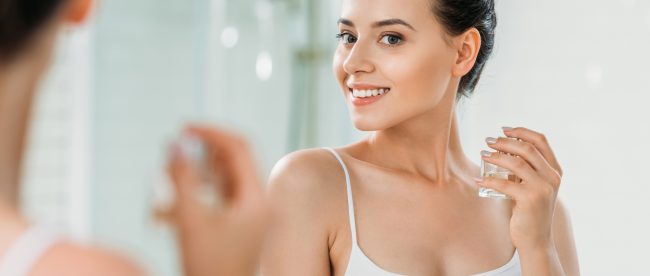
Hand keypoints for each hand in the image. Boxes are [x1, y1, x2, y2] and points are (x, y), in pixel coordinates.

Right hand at [167, 125, 270, 275]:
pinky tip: (166, 213)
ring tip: (164, 184)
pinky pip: (217, 202)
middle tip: (170, 154)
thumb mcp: (191, 221)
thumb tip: (173, 144)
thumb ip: (182, 180)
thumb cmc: (212, 269)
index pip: (238, 147)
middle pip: (229, 163)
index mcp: (257, 197)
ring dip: (192, 179)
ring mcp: (250, 216)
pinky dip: (194, 200)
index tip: (182, 129)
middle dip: (197, 157)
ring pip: (220, 184)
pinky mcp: (239, 228)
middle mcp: (259, 203)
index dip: (209, 133)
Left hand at [476, 127, 562, 251]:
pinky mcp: (530, 200)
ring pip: (516, 163)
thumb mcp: (533, 187)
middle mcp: (552, 177)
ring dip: (496, 156)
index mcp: (554, 170)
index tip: (504, 129)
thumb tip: (503, 150)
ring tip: (483, 154)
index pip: (541, 141)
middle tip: (488, 141)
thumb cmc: (529, 211)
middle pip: (527, 148)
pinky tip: (479, 179)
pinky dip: (489, 180)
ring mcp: (542, 188)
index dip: (521, 131)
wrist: (536, 239)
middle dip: (505, 142)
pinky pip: (505, 183)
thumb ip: (526, 170)